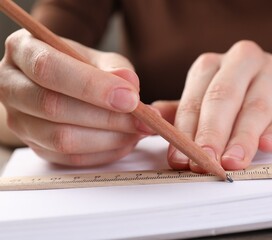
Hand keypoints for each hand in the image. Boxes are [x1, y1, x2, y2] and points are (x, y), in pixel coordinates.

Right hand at [0, 29, 153, 165]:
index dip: (91, 86)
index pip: (49, 69)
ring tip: (137, 131)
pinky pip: (69, 158)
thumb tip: (129, 86)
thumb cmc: (79, 66)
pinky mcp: (35, 146)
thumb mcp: (98, 57)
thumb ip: (115, 68)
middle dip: (107, 117)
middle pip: (54, 107)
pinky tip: (124, 141)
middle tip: (143, 120)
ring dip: (109, 139)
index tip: (130, 98)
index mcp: (23, 51)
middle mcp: (11, 85)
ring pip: (62, 139)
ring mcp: (18, 120)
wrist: (62, 84)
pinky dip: (104, 153)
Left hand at [154, 40, 271, 171]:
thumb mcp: (210, 99)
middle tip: (205, 161)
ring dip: (242, 138)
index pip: (194, 100)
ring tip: (233, 161)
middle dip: (212, 133)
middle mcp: (241, 61)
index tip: (179, 159)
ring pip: (255, 106)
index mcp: (211, 65)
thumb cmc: (242, 95)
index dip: (185, 131)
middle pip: (222, 98)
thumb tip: (150, 122)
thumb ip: (182, 112)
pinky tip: (268, 145)